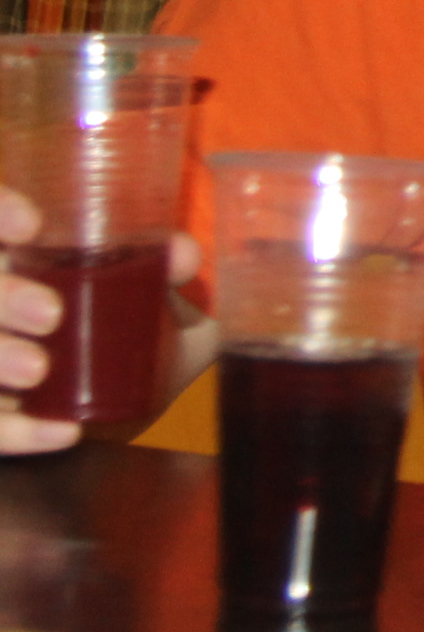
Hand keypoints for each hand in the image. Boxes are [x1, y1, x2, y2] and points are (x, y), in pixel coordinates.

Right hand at [0, 185, 200, 453]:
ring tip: (38, 371)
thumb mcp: (148, 301)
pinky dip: (17, 433)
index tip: (32, 224)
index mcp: (17, 264)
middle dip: (3, 299)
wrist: (116, 406)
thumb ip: (164, 276)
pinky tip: (61, 434)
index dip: (0, 213)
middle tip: (51, 314)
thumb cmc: (121, 336)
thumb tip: (182, 254)